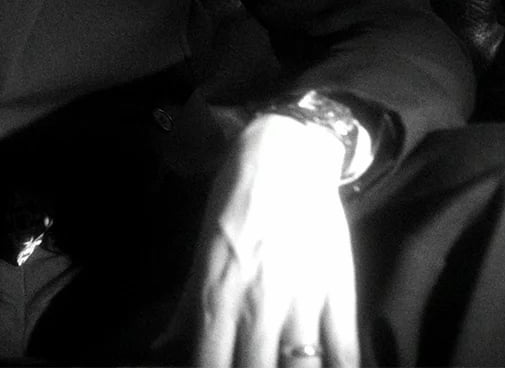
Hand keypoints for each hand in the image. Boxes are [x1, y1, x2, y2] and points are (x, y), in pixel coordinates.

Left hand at [172, 114, 360, 367]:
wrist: (284, 157)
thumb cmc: (234, 205)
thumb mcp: (201, 254)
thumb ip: (185, 309)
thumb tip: (160, 348)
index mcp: (215, 296)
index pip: (209, 364)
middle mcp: (256, 305)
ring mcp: (300, 300)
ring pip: (302, 367)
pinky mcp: (339, 290)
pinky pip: (345, 348)